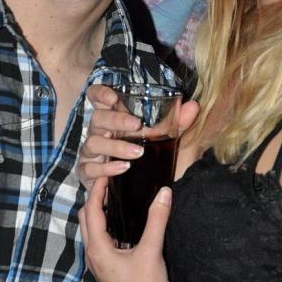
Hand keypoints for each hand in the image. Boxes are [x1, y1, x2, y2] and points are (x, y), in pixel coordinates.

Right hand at [77, 84, 198, 189]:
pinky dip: (106, 168)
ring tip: (137, 152)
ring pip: (93, 143)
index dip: (100, 94)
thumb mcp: (168, 138)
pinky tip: (123, 168)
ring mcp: (91, 152)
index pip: (96, 97)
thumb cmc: (150, 155)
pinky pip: (90, 168)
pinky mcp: (88, 172)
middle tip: (136, 125)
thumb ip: (179, 122)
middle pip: (97, 118)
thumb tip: (193, 106)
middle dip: (115, 120)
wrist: (144, 188)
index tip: (113, 98)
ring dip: (115, 146)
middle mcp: (99, 131)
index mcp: (112, 116)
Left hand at [79, 177, 178, 281]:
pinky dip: (105, 227)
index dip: (97, 189)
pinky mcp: (107, 271)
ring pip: (91, 232)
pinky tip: (122, 224)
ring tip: (114, 197)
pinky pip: (100, 241)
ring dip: (98, 213)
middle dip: (93, 199)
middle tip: (109, 182)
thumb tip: (164, 191)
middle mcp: (93, 255)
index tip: (106, 172)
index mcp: (98, 249)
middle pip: (85, 219)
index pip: (91, 210)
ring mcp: (99, 265)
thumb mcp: (151, 251)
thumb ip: (157, 219)